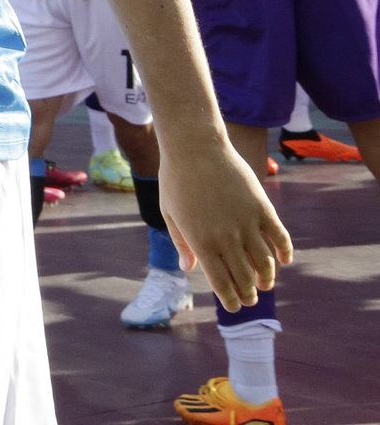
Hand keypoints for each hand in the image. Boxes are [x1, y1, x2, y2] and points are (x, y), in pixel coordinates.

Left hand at [159, 141, 292, 310]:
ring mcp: (246, 223)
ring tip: (265, 283)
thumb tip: (188, 268)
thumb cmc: (176, 179)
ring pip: (265, 262)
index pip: (221, 283)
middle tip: (251, 298)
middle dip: (249, 293)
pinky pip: (280, 237)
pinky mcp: (262, 208)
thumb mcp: (170, 213)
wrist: (195, 148)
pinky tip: (284, 261)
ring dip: (268, 277)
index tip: (235, 307)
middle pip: (245, 277)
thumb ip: (181, 243)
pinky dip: (285, 252)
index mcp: (201, 243)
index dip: (231, 300)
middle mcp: (226, 238)